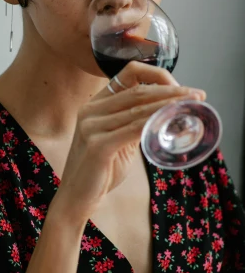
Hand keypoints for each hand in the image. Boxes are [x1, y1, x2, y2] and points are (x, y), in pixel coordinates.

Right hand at [51, 62, 205, 223]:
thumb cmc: (100, 171)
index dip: (157, 76)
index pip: (128, 73)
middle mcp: (91, 110)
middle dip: (171, 90)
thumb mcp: (117, 140)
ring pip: (138, 109)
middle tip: (197, 95)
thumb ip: (134, 125)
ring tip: (192, 106)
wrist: (75, 198)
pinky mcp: (97, 145)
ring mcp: (92, 126)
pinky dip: (155, 123)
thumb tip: (166, 116)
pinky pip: (133, 129)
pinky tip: (171, 123)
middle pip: (138, 90)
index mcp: (95, 103)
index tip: (180, 88)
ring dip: (169, 105)